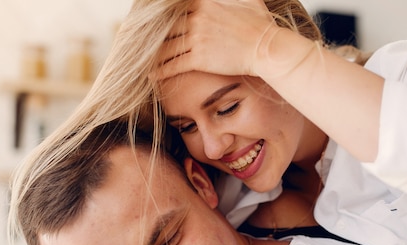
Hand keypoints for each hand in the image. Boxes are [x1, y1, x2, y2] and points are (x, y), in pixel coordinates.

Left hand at [155, 0, 278, 79]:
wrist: (265, 47)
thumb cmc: (259, 23)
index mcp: (204, 3)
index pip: (175, 8)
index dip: (162, 17)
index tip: (152, 24)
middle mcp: (197, 18)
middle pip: (168, 27)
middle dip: (153, 36)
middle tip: (141, 43)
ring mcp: (197, 38)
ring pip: (168, 46)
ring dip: (153, 55)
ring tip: (143, 60)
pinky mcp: (199, 58)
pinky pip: (174, 64)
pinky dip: (161, 71)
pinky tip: (152, 75)